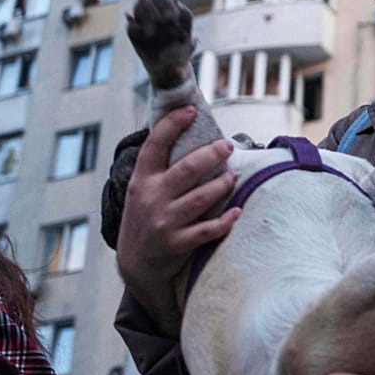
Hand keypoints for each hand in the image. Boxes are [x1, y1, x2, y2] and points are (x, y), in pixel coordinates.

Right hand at [116, 105, 240, 329]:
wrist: (136, 264)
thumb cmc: (147, 218)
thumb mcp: (143, 190)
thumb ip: (160, 168)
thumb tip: (188, 133)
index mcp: (142, 179)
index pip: (155, 145)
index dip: (172, 124)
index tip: (190, 109)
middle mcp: (151, 197)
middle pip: (188, 169)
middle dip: (212, 154)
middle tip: (227, 146)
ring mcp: (164, 222)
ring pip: (202, 197)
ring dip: (223, 184)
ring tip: (233, 176)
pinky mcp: (176, 244)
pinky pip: (207, 230)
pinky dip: (225, 220)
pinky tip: (237, 211)